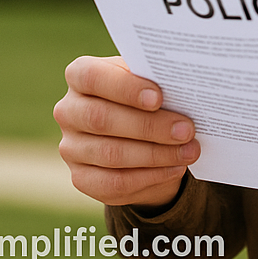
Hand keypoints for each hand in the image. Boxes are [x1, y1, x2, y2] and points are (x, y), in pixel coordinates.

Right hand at [54, 55, 198, 207]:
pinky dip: (149, 177)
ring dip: (156, 154)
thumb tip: (182, 89)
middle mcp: (68, 110)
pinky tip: (175, 168)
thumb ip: (155, 80)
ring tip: (189, 151)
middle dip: (149, 126)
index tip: (158, 98)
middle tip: (186, 130)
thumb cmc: (144, 93)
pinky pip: (114, 183)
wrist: (137, 130)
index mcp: (80, 75)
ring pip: (111, 154)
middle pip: (102, 119)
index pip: (92, 77)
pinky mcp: (80, 178)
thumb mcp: (147, 79)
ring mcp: (71, 147)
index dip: (125, 88)